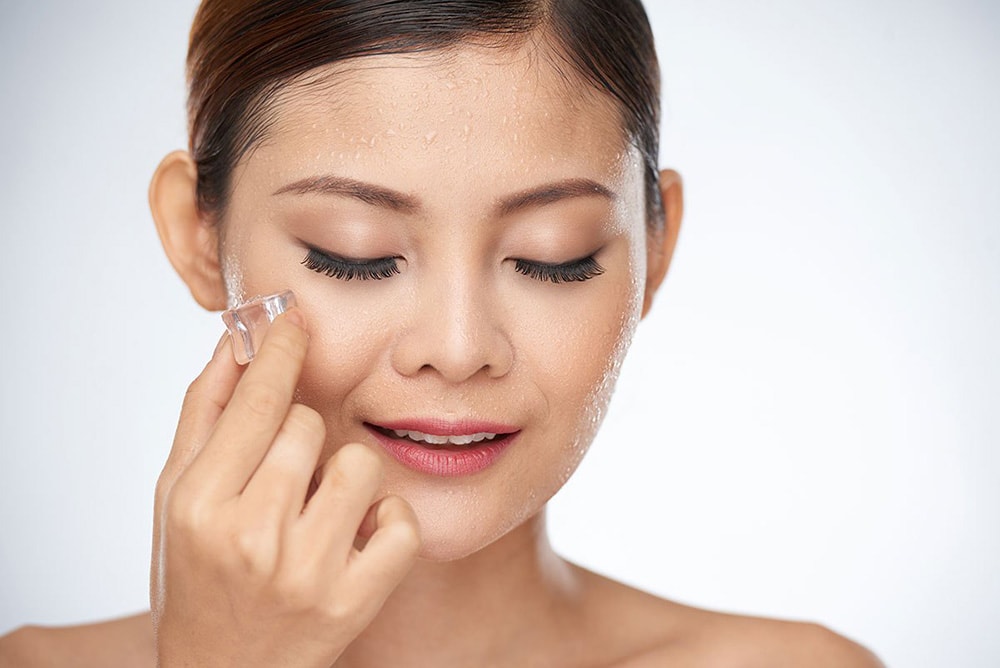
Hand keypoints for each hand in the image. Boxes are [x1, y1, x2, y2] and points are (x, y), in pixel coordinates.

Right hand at [150, 309, 420, 666]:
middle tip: (285, 474)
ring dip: (344, 477)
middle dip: (302, 436)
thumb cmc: (197, 574)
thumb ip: (205, 414)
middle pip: (310, 426)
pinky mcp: (353, 602)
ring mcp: (307, 572)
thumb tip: (237, 340)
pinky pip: (399, 521)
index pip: (255, 402)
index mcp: (200, 504)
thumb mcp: (176, 496)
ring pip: (359, 465)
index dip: (281, 351)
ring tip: (316, 509)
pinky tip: (354, 538)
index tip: (296, 320)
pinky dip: (385, 521)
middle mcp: (253, 536)